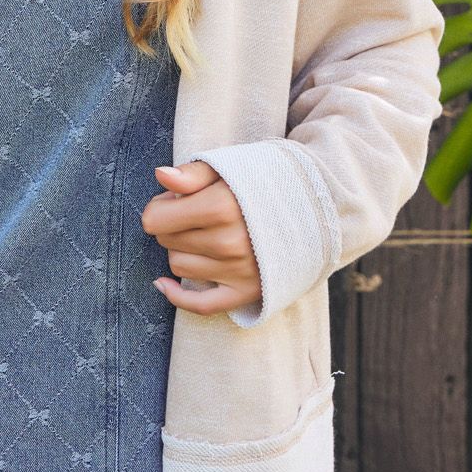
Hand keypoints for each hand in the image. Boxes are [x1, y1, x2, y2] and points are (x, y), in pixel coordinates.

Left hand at [141, 160, 260, 314]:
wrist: (316, 207)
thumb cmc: (266, 182)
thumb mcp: (231, 167)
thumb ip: (193, 172)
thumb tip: (161, 175)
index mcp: (221, 207)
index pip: (155, 219)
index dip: (160, 207)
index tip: (175, 200)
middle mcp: (229, 242)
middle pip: (166, 241)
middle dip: (172, 226)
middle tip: (194, 214)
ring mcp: (238, 270)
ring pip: (178, 266)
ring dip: (182, 250)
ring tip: (205, 235)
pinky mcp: (247, 291)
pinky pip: (199, 305)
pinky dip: (177, 296)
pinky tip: (164, 283)